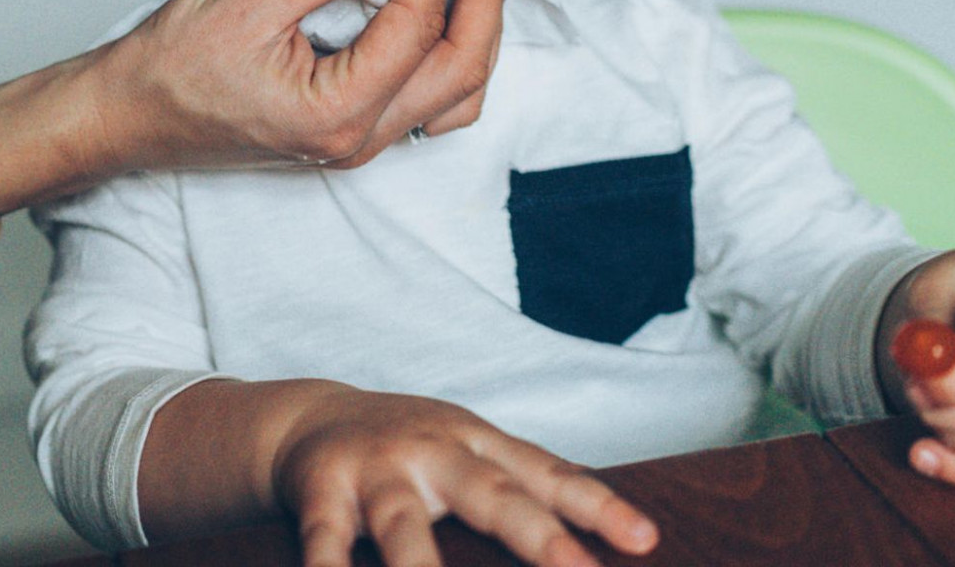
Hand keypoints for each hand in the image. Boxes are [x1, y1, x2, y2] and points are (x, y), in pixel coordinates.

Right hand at [99, 0, 506, 172]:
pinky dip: (455, 47)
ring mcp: (363, 140)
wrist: (127, 116)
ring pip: (459, 89)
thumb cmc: (170, 70)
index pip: (413, 25)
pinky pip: (434, 96)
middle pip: (461, 65)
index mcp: (334, 115)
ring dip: (480, 21)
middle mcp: (360, 139)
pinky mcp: (358, 126)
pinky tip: (454, 2)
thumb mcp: (249, 1)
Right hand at [273, 388, 658, 566]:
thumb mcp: (465, 451)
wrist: (309, 415)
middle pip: (490, 493)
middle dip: (537, 536)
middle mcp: (433, 450)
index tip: (645, 539)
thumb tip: (590, 535)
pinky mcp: (322, 491)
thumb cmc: (408, 448)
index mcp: (475, 441)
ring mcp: (377, 469)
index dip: (596, 504)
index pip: (545, 472)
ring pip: (402, 524)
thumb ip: (518, 487)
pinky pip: (326, 539)